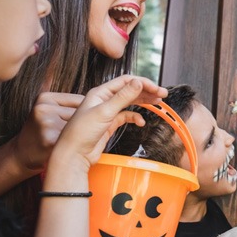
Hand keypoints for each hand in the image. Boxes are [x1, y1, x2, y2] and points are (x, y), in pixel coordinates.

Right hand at [12, 92, 83, 171]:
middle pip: (83, 113)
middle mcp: (44, 108)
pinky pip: (77, 139)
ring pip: (81, 126)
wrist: (21, 155)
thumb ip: (70, 104)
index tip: (78, 123)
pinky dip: (78, 145)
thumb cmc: (42, 133)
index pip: (82, 100)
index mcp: (45, 97)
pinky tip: (65, 148)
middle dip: (84, 124)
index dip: (85, 114)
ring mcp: (47, 123)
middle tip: (70, 134)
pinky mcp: (50, 139)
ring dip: (82, 135)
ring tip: (65, 141)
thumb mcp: (50, 111)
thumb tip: (105, 94)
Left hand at [50, 75, 166, 172]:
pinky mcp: (109, 124)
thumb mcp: (104, 111)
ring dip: (143, 102)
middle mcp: (104, 100)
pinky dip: (135, 118)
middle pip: (129, 90)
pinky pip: (126, 117)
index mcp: (100, 93)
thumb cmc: (81, 133)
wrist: (74, 155)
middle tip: (162, 94)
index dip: (143, 82)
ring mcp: (107, 112)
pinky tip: (140, 122)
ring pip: (129, 102)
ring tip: (157, 103)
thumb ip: (123, 97)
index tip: (156, 88)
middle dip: (146, 91)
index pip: (126, 81)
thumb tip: (139, 82)